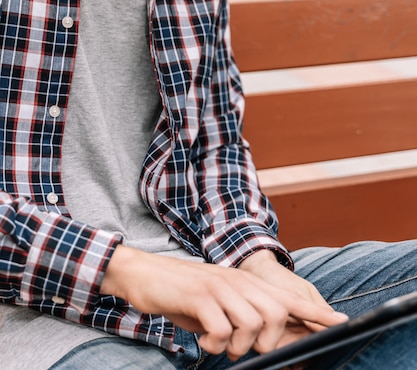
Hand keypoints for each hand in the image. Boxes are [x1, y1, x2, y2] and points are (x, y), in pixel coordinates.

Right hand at [100, 245, 346, 360]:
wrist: (145, 274)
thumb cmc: (183, 294)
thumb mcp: (217, 305)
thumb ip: (241, 317)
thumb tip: (264, 342)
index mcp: (245, 283)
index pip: (287, 296)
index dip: (315, 311)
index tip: (339, 321)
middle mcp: (237, 281)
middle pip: (276, 312)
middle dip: (269, 340)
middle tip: (244, 349)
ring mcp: (219, 286)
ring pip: (252, 322)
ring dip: (238, 344)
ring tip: (220, 344)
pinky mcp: (200, 296)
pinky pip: (221, 329)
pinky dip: (215, 343)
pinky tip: (202, 340)